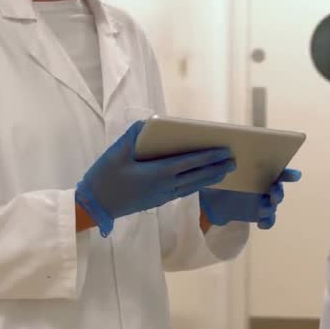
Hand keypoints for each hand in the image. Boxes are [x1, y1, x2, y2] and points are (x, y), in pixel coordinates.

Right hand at [76, 121, 235, 236]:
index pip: (190, 163)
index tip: (224, 151)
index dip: (208, 157)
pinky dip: (197, 184)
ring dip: (209, 178)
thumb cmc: (105, 177)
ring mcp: (162, 196)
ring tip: (225, 171)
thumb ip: (135, 135)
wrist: (95, 205)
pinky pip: (184, 191)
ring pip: (192, 186)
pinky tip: (202, 180)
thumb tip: (151, 123)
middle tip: (234, 161)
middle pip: (197, 177)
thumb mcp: (117, 151)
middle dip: (216, 168)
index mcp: (157, 174)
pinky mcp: (158, 200)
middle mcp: (164, 187)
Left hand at [199, 168, 301, 228]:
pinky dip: (267, 222)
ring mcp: (263, 201)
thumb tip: (225, 163)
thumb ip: (223, 167)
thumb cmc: (218, 179)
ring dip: (270, 207)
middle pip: (278, 189)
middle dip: (278, 191)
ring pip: (273, 205)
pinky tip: (260, 223)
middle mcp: (265, 186)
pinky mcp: (258, 215)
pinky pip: (268, 220)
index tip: (295, 176)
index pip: (278, 171)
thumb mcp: (217, 170)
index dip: (288, 174)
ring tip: (262, 208)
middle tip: (272, 190)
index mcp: (260, 172)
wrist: (211, 200)